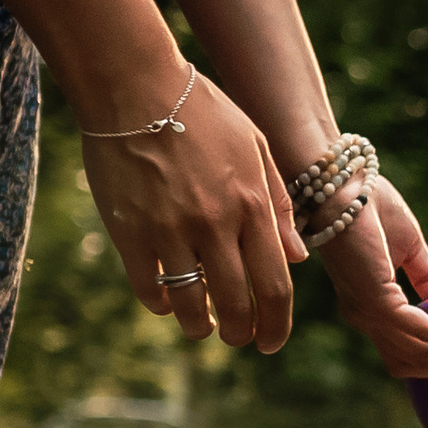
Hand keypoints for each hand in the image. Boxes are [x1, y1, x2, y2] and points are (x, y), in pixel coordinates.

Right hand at [82, 70, 298, 352]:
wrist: (135, 85)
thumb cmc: (200, 110)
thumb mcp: (254, 146)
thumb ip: (278, 203)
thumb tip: (296, 259)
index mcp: (253, 204)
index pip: (276, 286)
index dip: (277, 325)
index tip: (271, 341)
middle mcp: (217, 223)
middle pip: (238, 305)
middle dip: (242, 334)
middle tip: (238, 338)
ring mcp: (172, 230)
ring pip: (192, 306)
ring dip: (201, 328)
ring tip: (202, 327)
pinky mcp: (132, 232)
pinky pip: (150, 288)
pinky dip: (162, 305)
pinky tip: (166, 302)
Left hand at [314, 173, 427, 378]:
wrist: (341, 182)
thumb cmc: (368, 205)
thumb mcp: (409, 249)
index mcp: (368, 306)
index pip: (404, 350)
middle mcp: (364, 317)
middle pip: (411, 364)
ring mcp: (368, 313)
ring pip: (418, 353)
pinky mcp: (377, 303)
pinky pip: (421, 330)